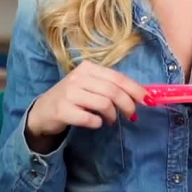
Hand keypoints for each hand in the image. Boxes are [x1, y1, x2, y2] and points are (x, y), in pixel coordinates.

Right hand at [26, 61, 148, 138]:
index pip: (117, 77)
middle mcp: (78, 77)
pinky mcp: (62, 110)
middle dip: (128, 105)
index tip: (148, 100)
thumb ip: (111, 87)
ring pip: (103, 104)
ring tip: (111, 120)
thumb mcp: (90, 86)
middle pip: (113, 91)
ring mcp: (69, 93)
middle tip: (132, 116)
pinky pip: (89, 118)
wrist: (43, 111)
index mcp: (88, 68)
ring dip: (112, 115)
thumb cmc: (72, 97)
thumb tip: (141, 96)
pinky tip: (96, 123)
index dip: (135, 89)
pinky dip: (97, 122)